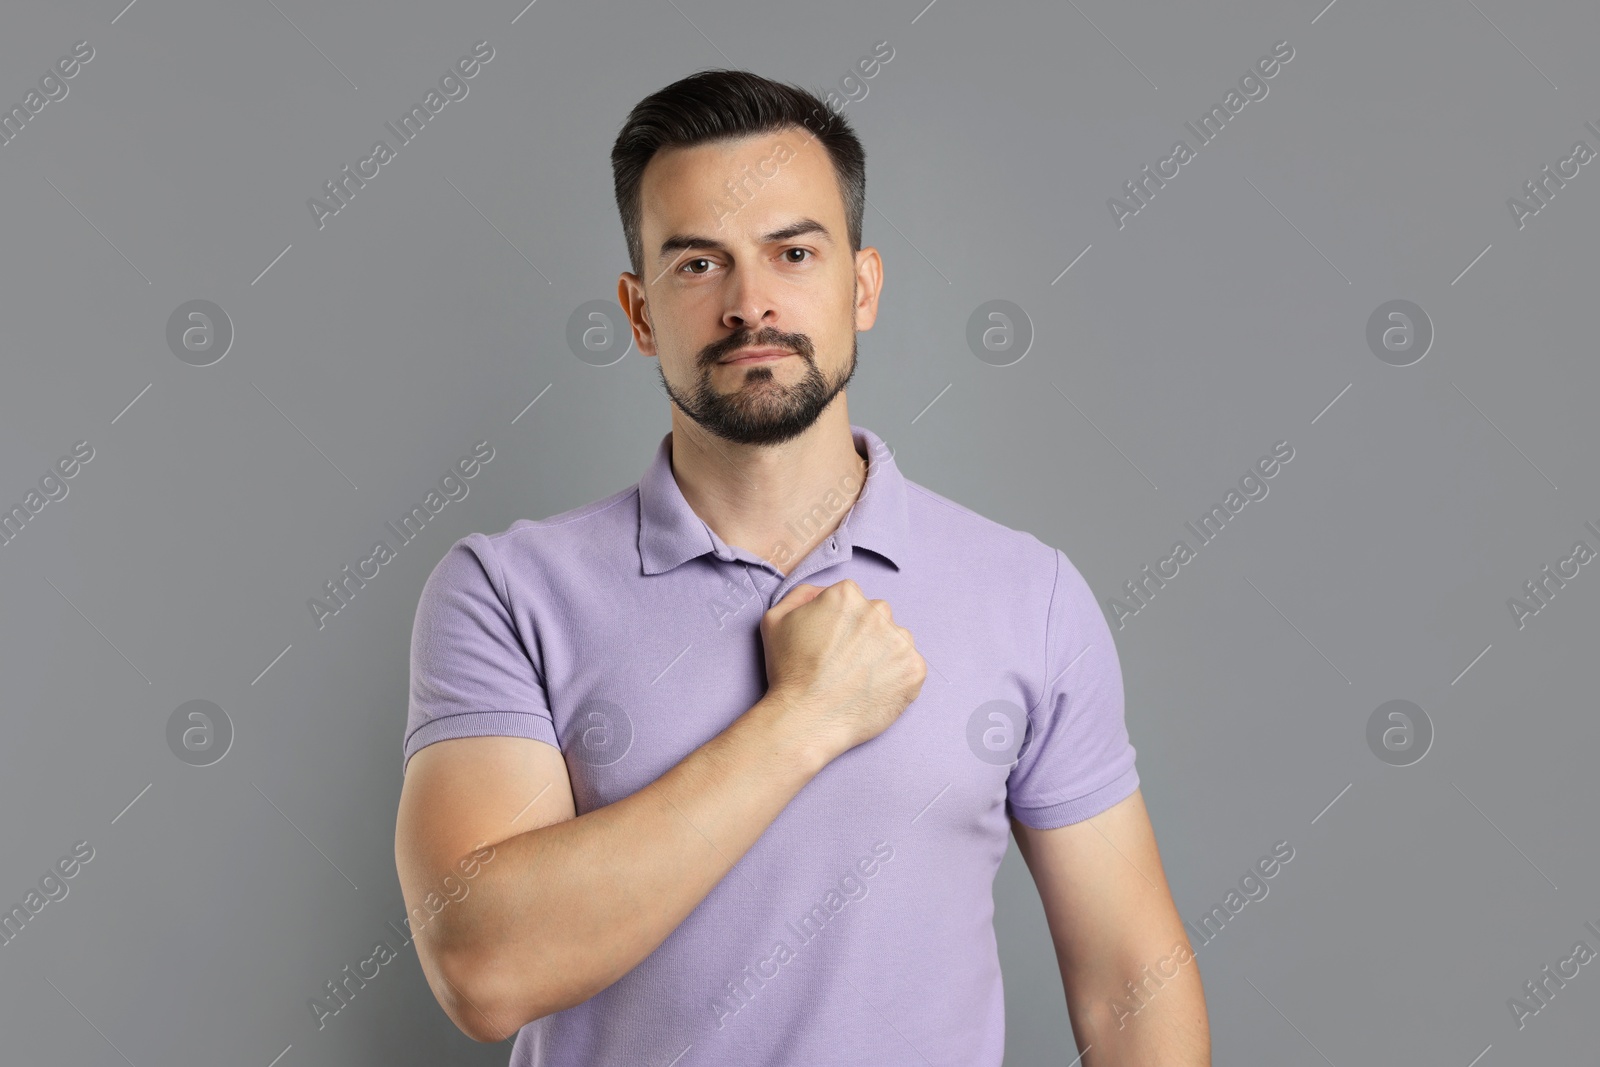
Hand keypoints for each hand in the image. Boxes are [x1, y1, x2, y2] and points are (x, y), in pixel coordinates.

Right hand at [757, 578, 927, 764]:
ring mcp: (901, 641)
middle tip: (843, 663)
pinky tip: (872, 690)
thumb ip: (801, 595)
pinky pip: (909, 668)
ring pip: (896, 641)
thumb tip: (822, 594)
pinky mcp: (915, 670)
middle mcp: (879, 611)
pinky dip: (896, 679)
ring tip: (857, 679)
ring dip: (882, 654)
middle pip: (876, 617)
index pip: (851, 600)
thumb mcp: (775, 619)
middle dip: (863, 635)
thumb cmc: (788, 672)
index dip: (839, 623)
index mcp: (847, 595)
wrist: (806, 720)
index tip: (831, 644)